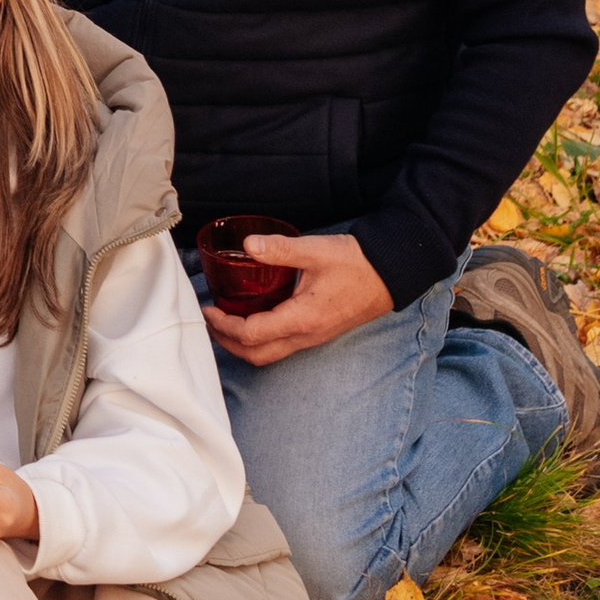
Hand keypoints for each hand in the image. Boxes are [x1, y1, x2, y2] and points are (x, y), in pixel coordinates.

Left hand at [203, 232, 393, 365]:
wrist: (391, 274)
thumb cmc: (357, 263)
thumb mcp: (315, 250)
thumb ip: (279, 249)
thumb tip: (247, 244)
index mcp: (303, 319)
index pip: (252, 334)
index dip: (224, 326)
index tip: (208, 310)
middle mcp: (307, 335)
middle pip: (257, 355)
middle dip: (228, 343)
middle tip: (210, 321)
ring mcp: (314, 337)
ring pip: (270, 354)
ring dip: (243, 344)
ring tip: (226, 320)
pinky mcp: (319, 332)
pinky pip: (283, 345)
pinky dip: (261, 338)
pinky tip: (254, 316)